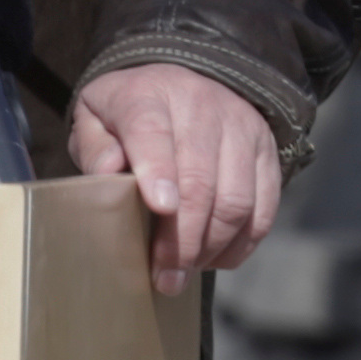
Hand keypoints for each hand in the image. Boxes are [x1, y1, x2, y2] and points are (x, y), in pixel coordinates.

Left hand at [68, 63, 283, 295]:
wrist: (181, 82)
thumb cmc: (127, 114)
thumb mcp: (95, 118)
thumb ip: (94, 146)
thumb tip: (108, 173)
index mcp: (147, 95)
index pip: (152, 131)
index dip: (157, 170)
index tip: (159, 208)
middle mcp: (200, 105)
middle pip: (199, 180)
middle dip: (182, 239)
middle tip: (164, 277)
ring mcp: (240, 128)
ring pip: (236, 200)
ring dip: (210, 247)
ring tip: (185, 272)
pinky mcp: (266, 151)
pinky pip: (263, 208)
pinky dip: (240, 244)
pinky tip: (214, 258)